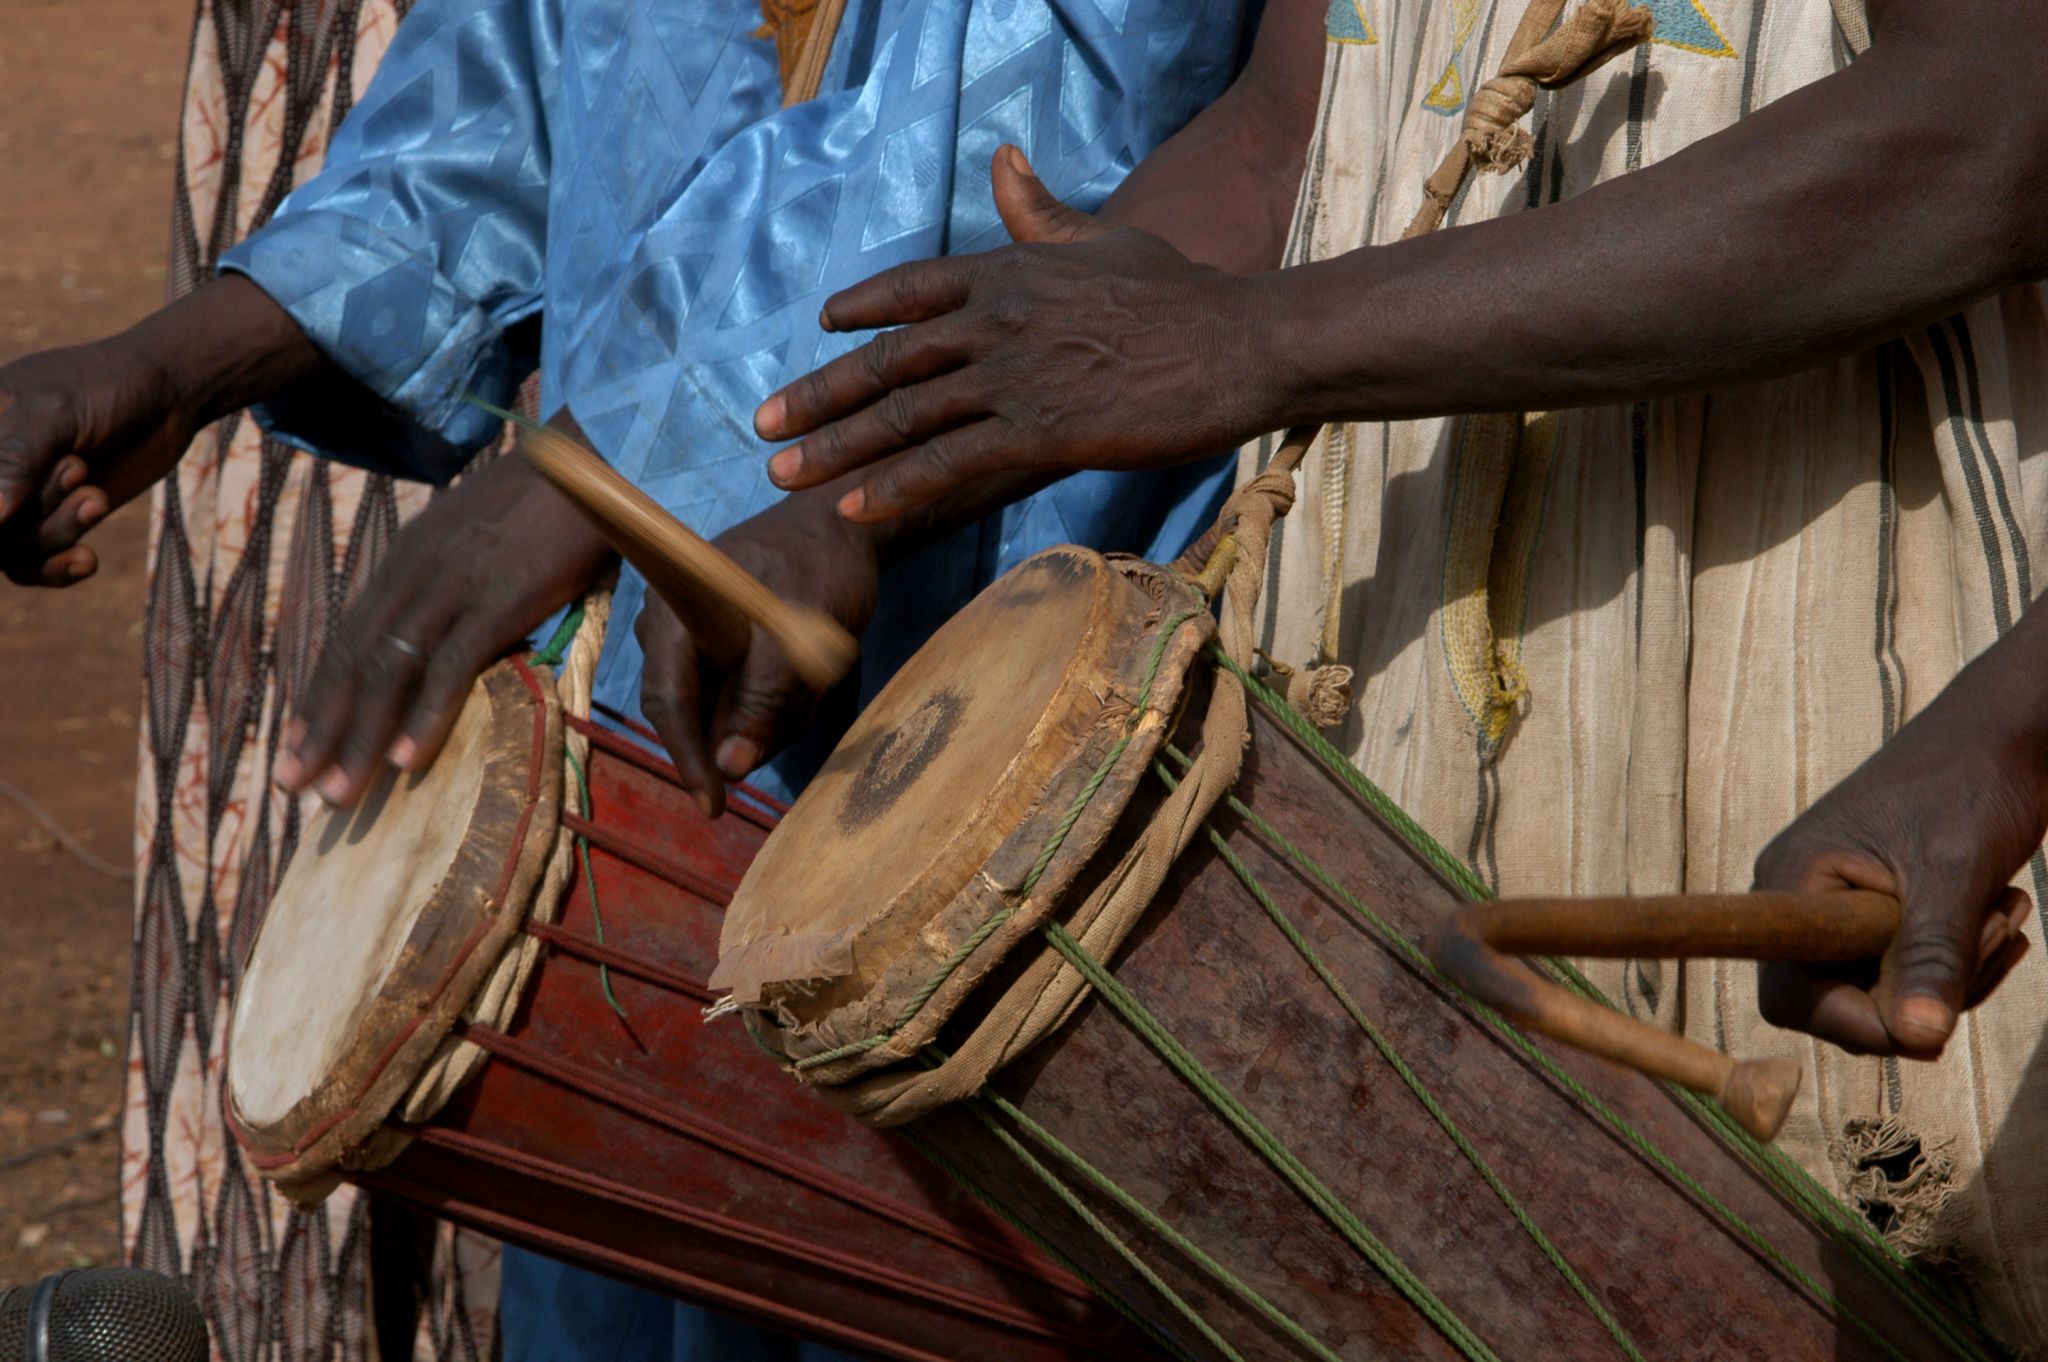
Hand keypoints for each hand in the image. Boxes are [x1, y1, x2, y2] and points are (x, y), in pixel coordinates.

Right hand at [0, 338, 193, 585]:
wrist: (168, 397)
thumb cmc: (106, 388)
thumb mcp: (56, 412)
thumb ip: (15, 458)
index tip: (12, 508)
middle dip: (31, 512)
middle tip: (78, 469)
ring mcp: (15, 498)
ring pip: (6, 550)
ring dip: (54, 532)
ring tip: (96, 496)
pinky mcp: (51, 522)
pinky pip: (31, 567)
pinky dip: (58, 568)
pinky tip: (87, 559)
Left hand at [276, 450, 614, 803]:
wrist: (596, 459)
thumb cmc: (552, 498)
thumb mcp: (482, 532)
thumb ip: (455, 574)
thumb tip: (448, 621)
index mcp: (409, 556)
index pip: (350, 637)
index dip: (320, 695)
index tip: (297, 745)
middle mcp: (416, 571)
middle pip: (356, 660)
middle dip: (323, 729)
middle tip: (296, 788)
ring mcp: (454, 585)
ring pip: (389, 671)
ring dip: (359, 737)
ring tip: (340, 796)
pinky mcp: (499, 599)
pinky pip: (450, 667)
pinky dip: (424, 716)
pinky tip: (406, 761)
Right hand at [637, 490, 877, 816]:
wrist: (838, 529)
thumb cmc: (818, 567)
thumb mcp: (800, 634)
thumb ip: (764, 700)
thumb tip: (729, 767)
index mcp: (674, 613)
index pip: (668, 700)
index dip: (688, 757)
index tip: (713, 805)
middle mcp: (669, 630)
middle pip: (696, 714)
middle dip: (750, 726)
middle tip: (806, 698)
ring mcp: (691, 644)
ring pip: (723, 713)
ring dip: (773, 712)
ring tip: (812, 672)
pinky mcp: (716, 655)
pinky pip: (738, 701)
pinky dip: (776, 703)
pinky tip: (805, 676)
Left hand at [754, 146, 1273, 523]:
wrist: (1237, 345)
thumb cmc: (1181, 298)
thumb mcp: (1104, 241)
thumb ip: (1043, 214)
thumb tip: (1001, 162)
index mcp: (1010, 270)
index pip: (913, 287)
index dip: (863, 308)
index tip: (823, 325)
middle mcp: (998, 319)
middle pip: (887, 360)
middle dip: (818, 395)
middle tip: (764, 424)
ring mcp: (1015, 376)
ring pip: (904, 416)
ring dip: (835, 450)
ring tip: (783, 476)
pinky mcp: (1041, 431)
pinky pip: (949, 463)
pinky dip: (895, 487)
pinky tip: (853, 508)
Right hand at [1754, 636, 2047, 1057]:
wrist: (2006, 732)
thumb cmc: (1971, 781)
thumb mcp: (1955, 870)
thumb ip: (1932, 955)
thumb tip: (1918, 1042)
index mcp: (1794, 882)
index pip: (1791, 996)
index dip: (1855, 1022)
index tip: (1930, 1011)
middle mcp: (1801, 900)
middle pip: (1841, 1004)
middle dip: (1923, 994)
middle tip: (1993, 936)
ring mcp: (1838, 908)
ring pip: (1885, 994)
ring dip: (1958, 973)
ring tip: (2006, 912)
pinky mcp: (1877, 912)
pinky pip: (1908, 972)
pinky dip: (1962, 962)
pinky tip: (2000, 915)